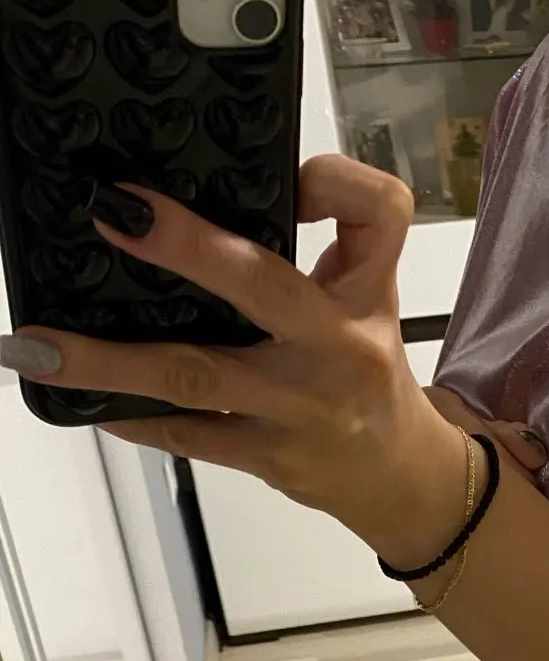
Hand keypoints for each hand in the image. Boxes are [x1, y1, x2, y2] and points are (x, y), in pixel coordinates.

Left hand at [0, 159, 539, 571]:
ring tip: (38, 347)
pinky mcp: (267, 458)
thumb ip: (328, 240)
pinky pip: (188, 436)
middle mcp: (337, 350)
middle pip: (263, 286)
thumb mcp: (371, 296)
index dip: (332, 184)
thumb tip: (228, 193)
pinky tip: (87, 401)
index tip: (291, 181)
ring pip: (197, 377)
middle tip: (113, 216)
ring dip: (111, 361)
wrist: (399, 480)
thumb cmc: (369, 371)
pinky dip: (133, 416)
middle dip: (188, 249)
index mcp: (365, 297)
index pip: (376, 214)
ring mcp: (298, 411)